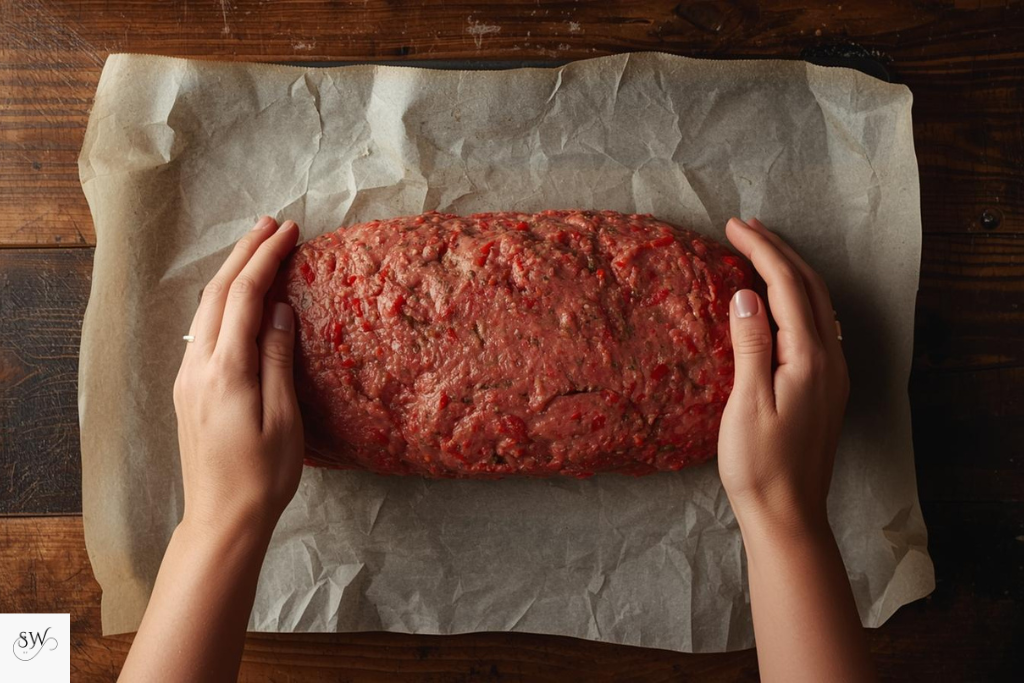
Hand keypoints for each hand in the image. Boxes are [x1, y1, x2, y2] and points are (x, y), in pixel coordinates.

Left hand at [173, 216, 303, 537]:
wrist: (222, 518)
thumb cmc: (264, 475)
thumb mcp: (284, 417)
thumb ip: (279, 358)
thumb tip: (281, 309)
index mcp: (227, 370)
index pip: (246, 296)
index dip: (266, 258)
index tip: (289, 231)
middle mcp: (199, 366)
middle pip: (218, 292)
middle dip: (245, 252)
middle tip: (272, 224)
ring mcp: (188, 377)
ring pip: (206, 308)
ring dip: (232, 273)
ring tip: (258, 248)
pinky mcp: (188, 389)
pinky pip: (204, 329)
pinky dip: (224, 300)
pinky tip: (241, 297)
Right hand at [718, 217, 849, 534]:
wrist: (788, 515)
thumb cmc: (759, 465)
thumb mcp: (747, 402)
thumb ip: (750, 344)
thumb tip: (745, 293)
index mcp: (810, 358)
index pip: (786, 286)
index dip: (761, 251)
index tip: (733, 226)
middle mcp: (830, 359)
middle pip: (810, 287)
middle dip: (779, 251)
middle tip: (745, 227)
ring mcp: (833, 374)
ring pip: (818, 304)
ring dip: (791, 271)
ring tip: (760, 252)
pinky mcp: (826, 388)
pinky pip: (817, 325)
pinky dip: (797, 298)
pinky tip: (778, 301)